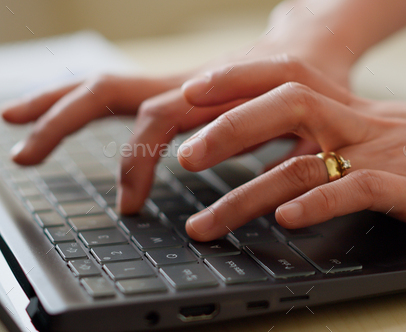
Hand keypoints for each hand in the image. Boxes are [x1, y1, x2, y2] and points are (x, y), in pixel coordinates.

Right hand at [1, 10, 354, 214]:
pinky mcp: (174, 89)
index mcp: (209, 92)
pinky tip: (61, 110)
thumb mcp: (304, 123)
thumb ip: (286, 152)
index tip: (129, 205)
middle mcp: (182, 84)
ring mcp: (174, 84)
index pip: (154, 121)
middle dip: (61, 120)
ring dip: (56, 102)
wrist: (308, 51)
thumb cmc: (307, 87)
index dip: (135, 162)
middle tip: (24, 154)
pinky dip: (83, 101)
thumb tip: (269, 189)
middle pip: (108, 91)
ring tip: (12, 118)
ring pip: (104, 85)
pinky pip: (120, 91)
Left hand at [179, 60, 405, 240]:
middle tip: (185, 157)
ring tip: (208, 221)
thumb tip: (286, 161)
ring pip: (302, 163)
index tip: (192, 96)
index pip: (283, 80)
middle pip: (283, 106)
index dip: (235, 82)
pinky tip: (288, 220)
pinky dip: (317, 203)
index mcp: (350, 108)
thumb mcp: (380, 132)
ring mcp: (380, 153)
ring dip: (248, 194)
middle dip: (227, 129)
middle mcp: (358, 123)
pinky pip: (354, 190)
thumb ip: (335, 138)